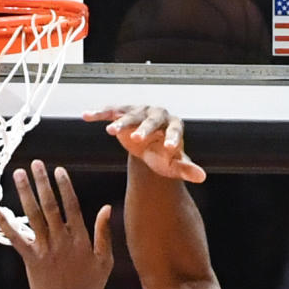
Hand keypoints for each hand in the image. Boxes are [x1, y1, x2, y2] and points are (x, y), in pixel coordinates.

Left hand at [0, 161, 112, 288]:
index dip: (64, 186)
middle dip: (42, 182)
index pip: (72, 206)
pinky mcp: (32, 261)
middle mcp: (63, 240)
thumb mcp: (105, 261)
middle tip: (35, 163)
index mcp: (81, 238)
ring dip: (25, 193)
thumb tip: (106, 208)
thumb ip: (103, 233)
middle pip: (51, 205)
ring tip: (18, 174)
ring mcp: (47, 250)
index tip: (57, 170)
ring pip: (34, 216)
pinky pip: (16, 239)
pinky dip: (5, 223)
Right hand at [84, 105, 205, 182]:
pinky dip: (99, 114)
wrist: (148, 146)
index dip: (172, 139)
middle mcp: (157, 114)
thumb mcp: (174, 164)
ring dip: (120, 122)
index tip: (170, 149)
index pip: (174, 129)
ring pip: (130, 115)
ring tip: (110, 131)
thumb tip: (201, 177)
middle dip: (143, 129)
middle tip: (137, 138)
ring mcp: (139, 111)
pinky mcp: (123, 112)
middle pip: (150, 120)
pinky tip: (86, 116)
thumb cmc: (163, 155)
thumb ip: (186, 169)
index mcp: (173, 124)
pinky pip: (110, 112)